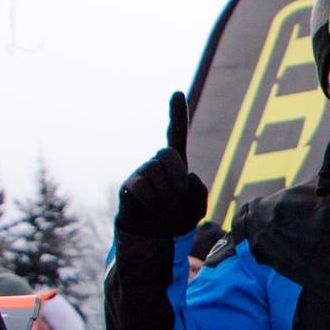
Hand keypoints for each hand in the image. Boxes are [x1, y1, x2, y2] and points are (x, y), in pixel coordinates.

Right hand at [116, 92, 209, 238]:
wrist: (155, 236)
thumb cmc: (178, 219)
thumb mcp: (197, 207)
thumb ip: (199, 191)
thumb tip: (185, 176)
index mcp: (177, 164)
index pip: (177, 134)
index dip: (177, 115)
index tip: (177, 93)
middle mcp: (157, 163)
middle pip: (168, 153)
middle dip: (177, 177)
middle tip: (179, 197)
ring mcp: (142, 172)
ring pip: (156, 173)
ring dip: (168, 196)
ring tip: (168, 210)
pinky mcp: (130, 185)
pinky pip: (143, 187)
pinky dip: (155, 202)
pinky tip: (156, 210)